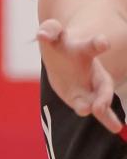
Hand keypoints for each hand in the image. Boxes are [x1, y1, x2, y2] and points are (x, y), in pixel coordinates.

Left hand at [37, 19, 124, 135]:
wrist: (63, 56)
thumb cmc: (58, 43)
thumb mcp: (51, 35)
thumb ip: (49, 30)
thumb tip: (42, 33)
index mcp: (84, 50)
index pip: (91, 45)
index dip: (97, 43)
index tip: (103, 42)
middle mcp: (93, 69)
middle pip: (103, 81)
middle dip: (103, 93)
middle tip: (100, 105)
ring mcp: (91, 85)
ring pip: (101, 98)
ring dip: (102, 107)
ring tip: (108, 120)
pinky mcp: (86, 98)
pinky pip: (98, 110)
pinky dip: (107, 118)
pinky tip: (116, 128)